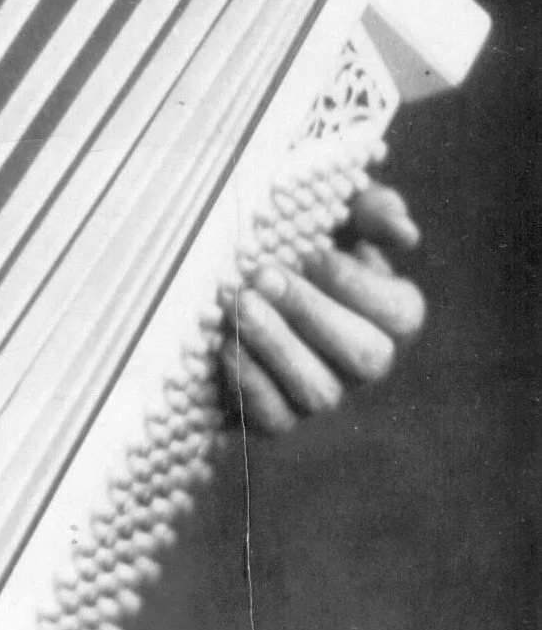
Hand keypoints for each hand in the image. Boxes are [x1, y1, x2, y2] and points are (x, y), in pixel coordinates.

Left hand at [222, 181, 425, 435]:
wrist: (233, 278)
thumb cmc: (297, 239)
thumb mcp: (333, 213)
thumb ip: (371, 211)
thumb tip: (405, 233)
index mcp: (388, 314)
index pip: (400, 315)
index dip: (357, 286)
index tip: (312, 253)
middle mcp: (363, 361)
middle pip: (366, 359)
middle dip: (313, 314)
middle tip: (263, 275)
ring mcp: (324, 392)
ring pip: (321, 393)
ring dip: (278, 347)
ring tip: (239, 305)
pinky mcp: (279, 417)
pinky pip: (275, 419)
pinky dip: (249, 382)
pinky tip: (224, 344)